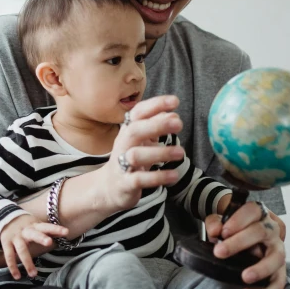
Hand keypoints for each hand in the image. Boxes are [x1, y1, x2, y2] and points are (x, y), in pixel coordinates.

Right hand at [0, 214, 68, 279]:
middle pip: (34, 234)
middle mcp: (25, 231)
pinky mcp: (6, 243)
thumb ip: (48, 230)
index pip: (47, 227)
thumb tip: (66, 233)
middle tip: (49, 243)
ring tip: (34, 274)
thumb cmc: (25, 225)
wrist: (3, 218)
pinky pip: (9, 256)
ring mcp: (15, 237)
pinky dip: (12, 267)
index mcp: (35, 225)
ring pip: (22, 249)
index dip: (56, 229)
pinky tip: (17, 276)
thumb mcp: (36, 225)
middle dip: (41, 238)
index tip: (66, 232)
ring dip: (27, 262)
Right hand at [99, 95, 184, 211]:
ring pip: (136, 155)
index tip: (175, 101)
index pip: (138, 113)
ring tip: (181, 152)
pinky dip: (157, 177)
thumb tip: (173, 114)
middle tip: (179, 123)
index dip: (155, 105)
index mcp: (128, 131)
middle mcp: (123, 144)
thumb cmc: (130, 159)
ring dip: (160, 152)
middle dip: (156, 125)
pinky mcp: (125, 183)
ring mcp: (122, 164)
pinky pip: (139, 179)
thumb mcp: (142, 141)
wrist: (108, 187)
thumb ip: (156, 127)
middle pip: (134, 130)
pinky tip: (174, 175)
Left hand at [204, 202, 286, 288]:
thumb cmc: (232, 228)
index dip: (239, 220)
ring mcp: (278, 249)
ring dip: (261, 269)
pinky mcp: (280, 269)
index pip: (253, 210)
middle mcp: (272, 230)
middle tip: (219, 252)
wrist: (243, 237)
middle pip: (262, 232)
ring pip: (277, 257)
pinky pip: (278, 282)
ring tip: (245, 277)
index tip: (223, 231)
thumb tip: (215, 231)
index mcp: (259, 214)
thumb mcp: (220, 221)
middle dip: (239, 243)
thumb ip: (215, 223)